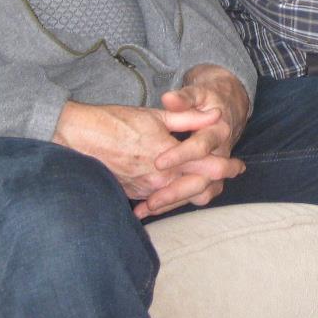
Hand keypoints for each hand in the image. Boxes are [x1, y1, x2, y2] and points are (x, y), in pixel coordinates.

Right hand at [53, 65, 250, 219]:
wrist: (77, 138)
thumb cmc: (115, 121)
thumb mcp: (154, 115)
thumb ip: (187, 117)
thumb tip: (216, 116)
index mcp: (169, 155)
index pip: (208, 167)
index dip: (227, 167)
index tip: (239, 166)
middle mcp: (159, 177)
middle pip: (198, 188)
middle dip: (216, 182)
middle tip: (231, 175)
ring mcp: (145, 188)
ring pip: (179, 197)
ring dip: (195, 190)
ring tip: (209, 184)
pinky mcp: (132, 193)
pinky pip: (157, 201)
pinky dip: (171, 197)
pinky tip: (178, 194)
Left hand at [144, 65, 251, 218]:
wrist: (228, 105)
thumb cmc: (208, 98)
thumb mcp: (198, 93)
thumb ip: (184, 98)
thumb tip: (168, 98)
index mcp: (218, 132)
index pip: (201, 147)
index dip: (181, 155)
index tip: (158, 163)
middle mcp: (222, 154)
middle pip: (203, 179)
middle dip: (177, 191)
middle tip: (151, 199)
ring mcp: (219, 170)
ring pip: (201, 193)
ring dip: (175, 202)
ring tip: (147, 207)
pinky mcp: (210, 179)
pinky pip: (195, 197)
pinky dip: (174, 204)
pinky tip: (149, 209)